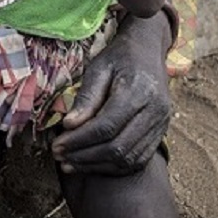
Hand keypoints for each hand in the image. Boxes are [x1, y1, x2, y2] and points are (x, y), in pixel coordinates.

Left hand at [51, 14, 171, 175]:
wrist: (149, 50)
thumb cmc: (120, 57)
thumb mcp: (98, 68)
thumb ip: (86, 97)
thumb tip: (69, 125)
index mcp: (139, 91)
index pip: (106, 127)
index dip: (79, 140)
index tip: (56, 145)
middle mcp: (155, 111)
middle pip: (118, 147)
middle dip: (85, 156)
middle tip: (59, 156)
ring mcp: (161, 124)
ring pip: (128, 159)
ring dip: (97, 166)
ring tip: (71, 163)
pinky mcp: (161, 133)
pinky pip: (138, 160)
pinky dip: (113, 167)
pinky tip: (92, 164)